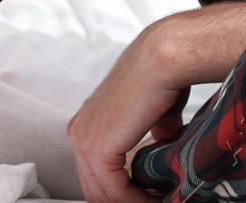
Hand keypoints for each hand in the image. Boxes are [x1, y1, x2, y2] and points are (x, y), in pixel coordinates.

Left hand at [68, 24, 191, 202]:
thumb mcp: (156, 112)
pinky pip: (114, 191)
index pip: (97, 173)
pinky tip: (155, 200)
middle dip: (124, 201)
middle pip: (96, 188)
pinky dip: (136, 200)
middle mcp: (80, 131)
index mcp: (88, 122)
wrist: (165, 57)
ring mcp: (84, 140)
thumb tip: (163, 144)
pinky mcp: (97, 148)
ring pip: (103, 193)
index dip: (123, 191)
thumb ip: (155, 131)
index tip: (149, 196)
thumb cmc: (164, 75)